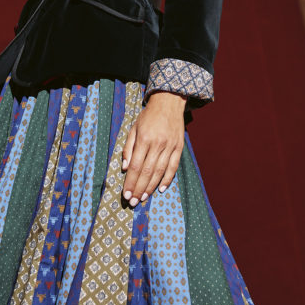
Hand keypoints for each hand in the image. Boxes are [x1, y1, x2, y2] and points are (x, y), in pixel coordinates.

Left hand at [121, 91, 185, 205]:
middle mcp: (158, 144)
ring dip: (151, 187)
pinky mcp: (179, 147)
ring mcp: (170, 146)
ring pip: (159, 171)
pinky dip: (168, 179)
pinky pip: (173, 167)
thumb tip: (125, 168)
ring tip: (143, 198)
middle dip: (139, 189)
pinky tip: (161, 189)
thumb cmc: (148, 116)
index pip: (136, 165)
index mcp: (144, 138)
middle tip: (133, 202)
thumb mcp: (134, 128)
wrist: (168, 103)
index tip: (126, 193)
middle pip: (147, 172)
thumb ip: (128, 147)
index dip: (130, 182)